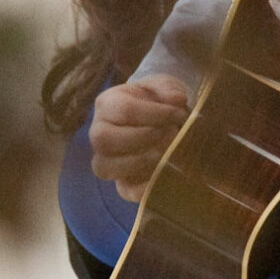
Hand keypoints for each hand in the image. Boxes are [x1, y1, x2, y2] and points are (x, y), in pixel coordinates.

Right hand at [92, 75, 189, 200]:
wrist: (162, 117)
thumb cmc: (159, 100)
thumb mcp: (164, 87)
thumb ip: (169, 90)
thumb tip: (176, 99)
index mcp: (107, 104)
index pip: (123, 110)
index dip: (155, 114)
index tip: (180, 115)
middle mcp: (99, 133)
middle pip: (104, 140)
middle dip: (142, 138)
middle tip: (171, 135)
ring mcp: (106, 159)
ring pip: (105, 167)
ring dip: (139, 162)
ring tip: (167, 154)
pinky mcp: (121, 182)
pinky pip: (123, 190)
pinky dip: (143, 189)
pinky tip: (163, 178)